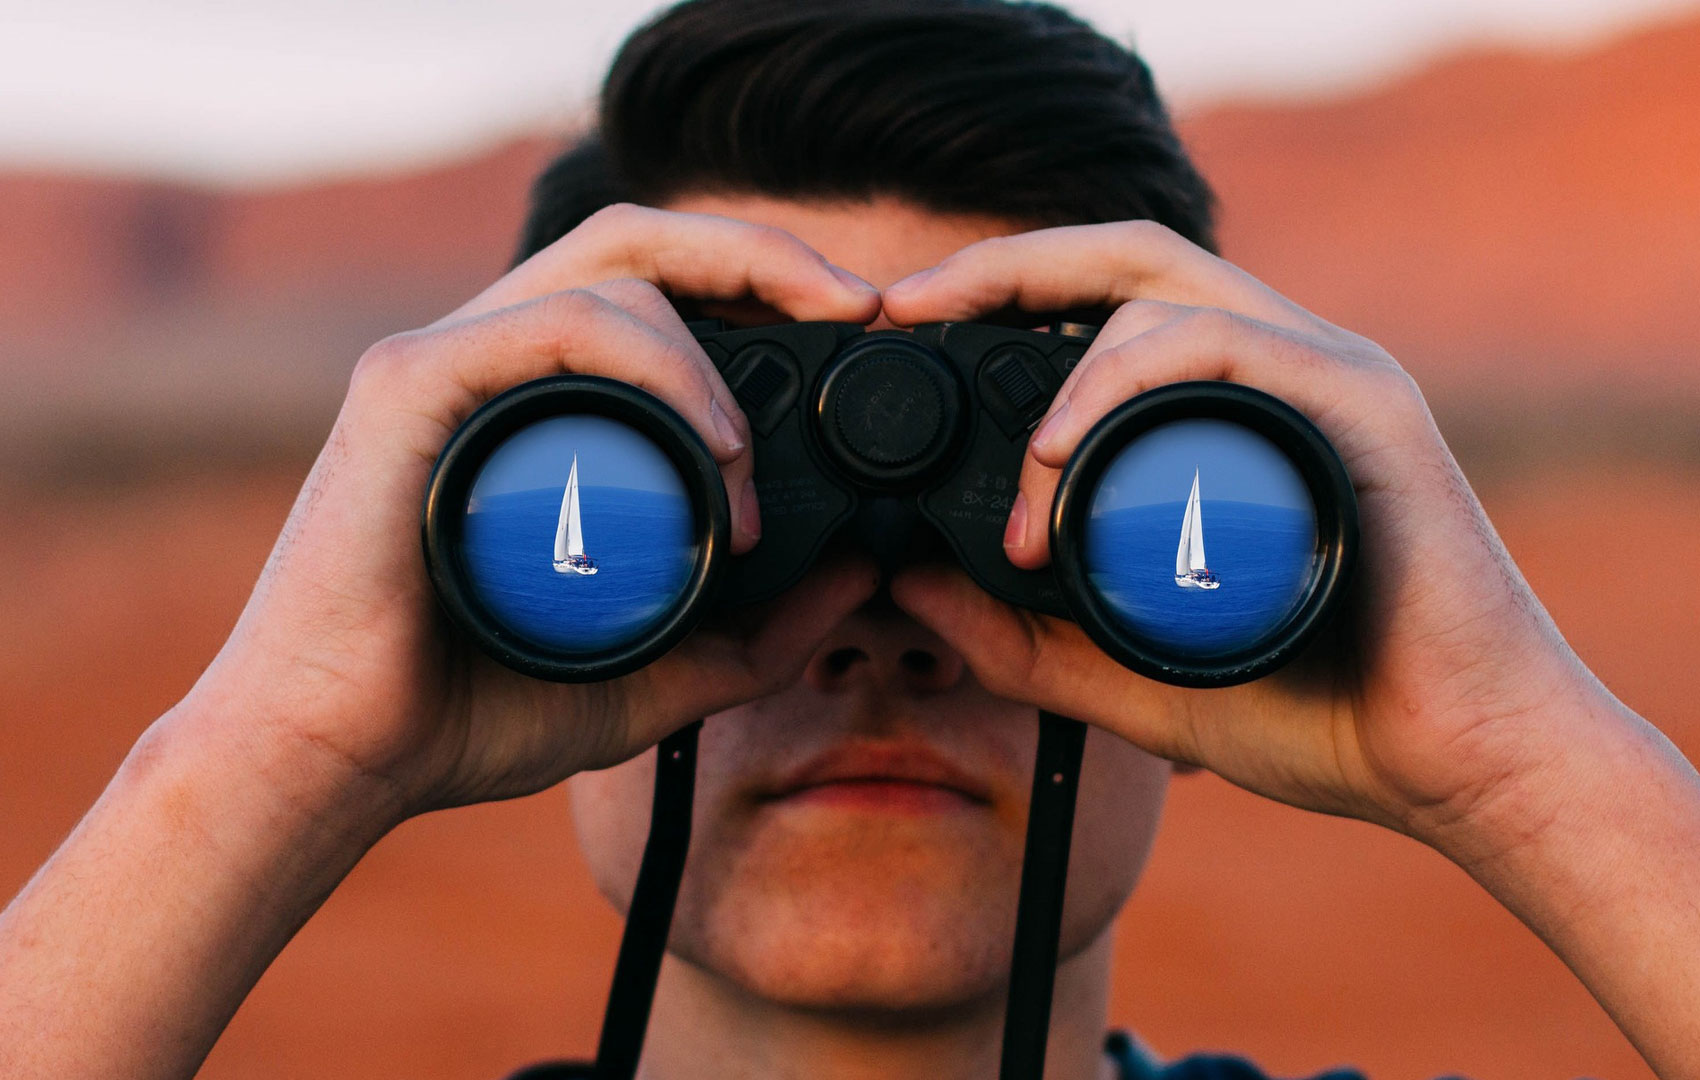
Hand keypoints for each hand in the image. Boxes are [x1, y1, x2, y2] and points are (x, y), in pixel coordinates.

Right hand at [186, 204, 882, 820]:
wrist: (338, 761)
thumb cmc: (469, 711)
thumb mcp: (655, 675)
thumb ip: (758, 634)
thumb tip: (862, 569)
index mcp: (541, 403)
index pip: (659, 290)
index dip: (760, 283)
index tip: (853, 328)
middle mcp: (493, 361)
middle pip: (640, 243)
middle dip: (762, 254)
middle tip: (854, 305)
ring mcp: (447, 361)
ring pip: (610, 276)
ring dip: (711, 354)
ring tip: (746, 463)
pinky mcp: (408, 385)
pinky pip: (551, 324)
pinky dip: (652, 362)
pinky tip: (710, 441)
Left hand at [881, 221, 1617, 851]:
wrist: (1456, 764)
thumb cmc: (1316, 712)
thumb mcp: (1124, 675)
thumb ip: (1020, 637)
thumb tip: (908, 586)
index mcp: (1226, 409)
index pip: (1104, 304)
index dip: (1001, 290)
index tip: (906, 322)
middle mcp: (1275, 369)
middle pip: (1126, 257)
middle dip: (1003, 263)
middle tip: (908, 303)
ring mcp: (1323, 376)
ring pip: (1165, 290)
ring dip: (1062, 364)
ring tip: (1018, 473)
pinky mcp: (1362, 408)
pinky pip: (1227, 346)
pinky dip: (1129, 376)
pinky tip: (1063, 446)